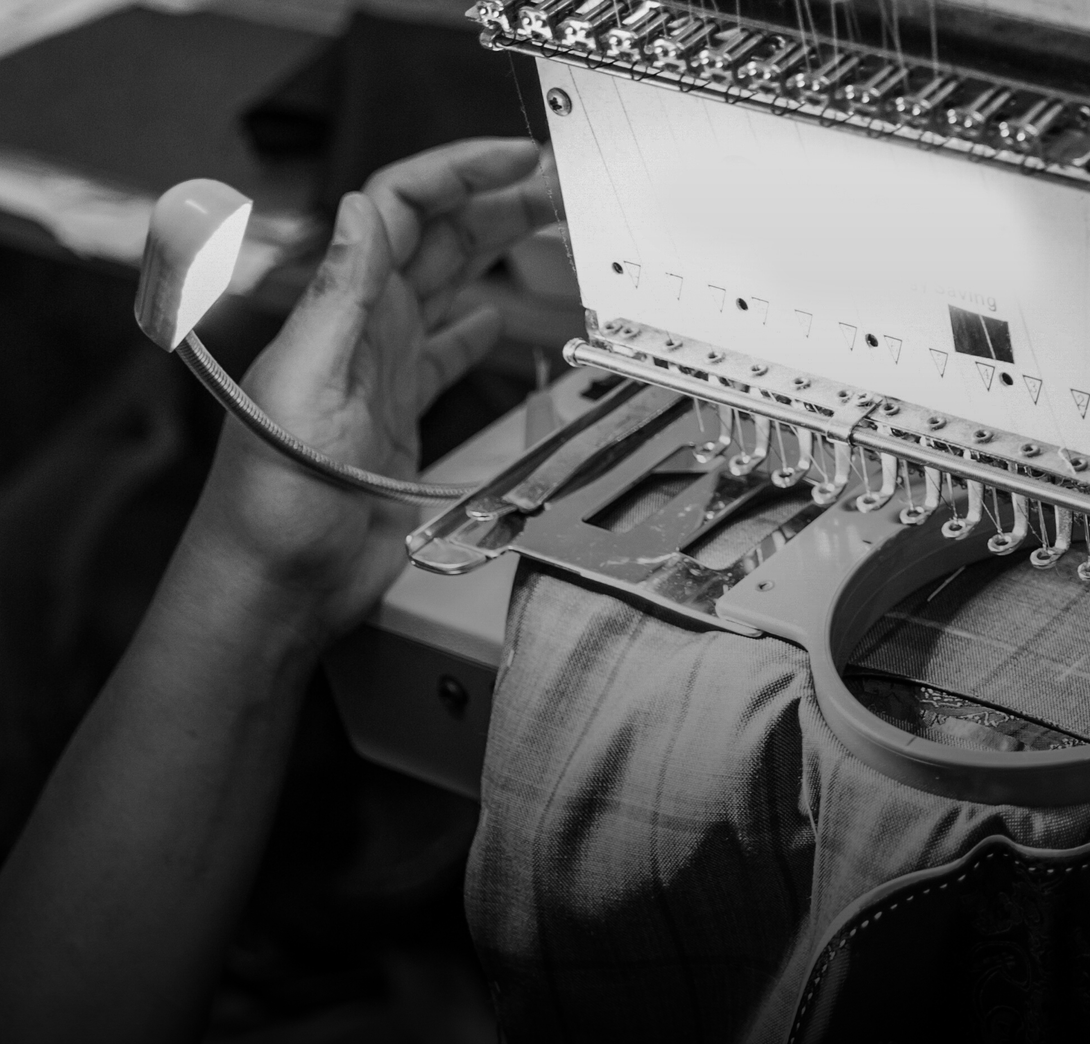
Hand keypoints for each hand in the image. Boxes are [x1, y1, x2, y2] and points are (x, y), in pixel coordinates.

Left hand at [183, 138, 556, 650]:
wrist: (278, 588)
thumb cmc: (274, 502)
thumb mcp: (307, 387)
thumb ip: (337, 296)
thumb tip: (359, 207)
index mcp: (340, 311)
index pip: (400, 208)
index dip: (460, 171)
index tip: (521, 158)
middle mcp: (363, 332)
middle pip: (437, 239)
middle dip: (497, 201)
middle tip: (564, 188)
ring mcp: (385, 374)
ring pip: (450, 288)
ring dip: (498, 253)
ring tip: (553, 233)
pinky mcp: (403, 421)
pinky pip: (448, 358)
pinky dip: (480, 332)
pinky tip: (501, 321)